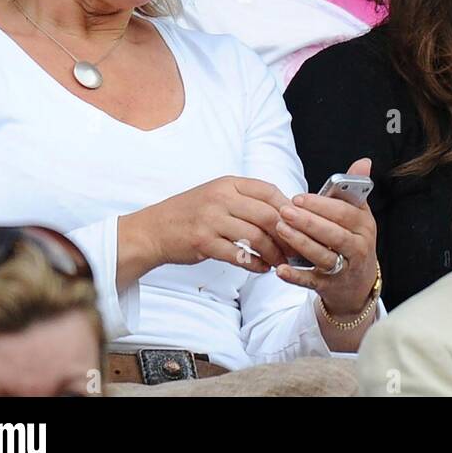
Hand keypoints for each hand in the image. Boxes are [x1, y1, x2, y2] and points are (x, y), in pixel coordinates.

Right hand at [124, 176, 290, 274]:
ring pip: (255, 236)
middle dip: (286, 234)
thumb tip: (285, 211)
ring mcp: (211, 219)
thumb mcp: (218, 195)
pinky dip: (255, 264)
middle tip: (296, 248)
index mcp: (228, 183)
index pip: (269, 191)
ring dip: (273, 252)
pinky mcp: (202, 242)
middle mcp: (220, 198)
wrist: (153, 230)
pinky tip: (262, 268)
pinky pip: (238, 255)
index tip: (299, 223)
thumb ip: (246, 199)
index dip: (289, 208)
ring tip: (280, 261)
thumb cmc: (191, 214)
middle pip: (267, 215)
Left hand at [273, 158, 378, 318]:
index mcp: (364, 225)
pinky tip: (281, 269)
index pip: (344, 213)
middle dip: (308, 222)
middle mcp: (358, 247)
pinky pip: (312, 281)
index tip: (299, 198)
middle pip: (334, 234)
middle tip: (285, 211)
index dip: (321, 205)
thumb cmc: (353, 240)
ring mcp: (345, 268)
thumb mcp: (358, 215)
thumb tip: (364, 162)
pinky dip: (296, 276)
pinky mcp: (330, 286)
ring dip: (301, 243)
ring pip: (323, 256)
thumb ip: (354, 189)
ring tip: (281, 230)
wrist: (358, 283)